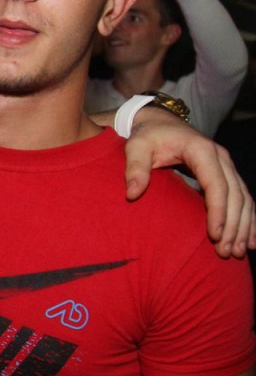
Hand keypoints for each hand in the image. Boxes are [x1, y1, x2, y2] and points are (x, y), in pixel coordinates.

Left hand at [125, 112, 254, 257]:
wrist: (159, 123)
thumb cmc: (147, 136)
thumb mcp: (136, 147)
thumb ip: (134, 168)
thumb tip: (132, 193)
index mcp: (201, 150)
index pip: (216, 184)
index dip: (218, 210)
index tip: (214, 235)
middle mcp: (220, 158)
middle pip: (235, 195)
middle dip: (233, 225)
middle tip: (225, 252)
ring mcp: (226, 166)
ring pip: (243, 199)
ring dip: (243, 226)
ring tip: (237, 252)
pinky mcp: (226, 175)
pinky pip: (242, 199)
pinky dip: (248, 219)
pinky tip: (248, 240)